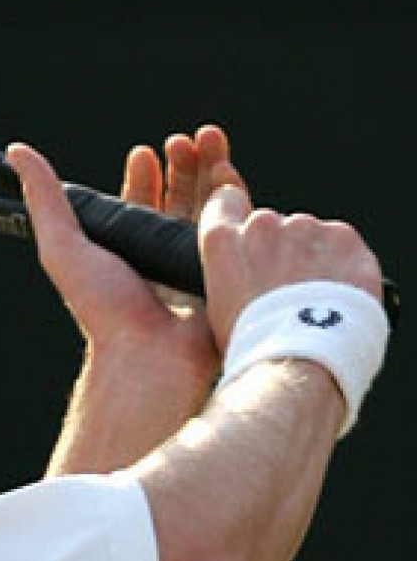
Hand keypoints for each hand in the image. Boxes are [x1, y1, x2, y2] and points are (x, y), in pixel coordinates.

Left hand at [11, 125, 242, 373]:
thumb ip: (44, 198)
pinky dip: (236, 198)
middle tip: (187, 139)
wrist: (150, 354)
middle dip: (184, 164)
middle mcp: (160, 256)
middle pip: (178, 198)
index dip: (144, 175)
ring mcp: (195, 264)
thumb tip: (16, 153)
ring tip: (209, 142)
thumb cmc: (103, 308)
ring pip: (210, 208)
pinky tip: (229, 175)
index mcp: (125, 251)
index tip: (145, 151)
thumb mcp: (63, 245)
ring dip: (210, 171)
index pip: (138, 203)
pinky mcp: (228, 272)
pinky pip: (238, 229)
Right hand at [198, 182, 383, 351]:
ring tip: (315, 297)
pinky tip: (336, 293)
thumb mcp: (217, 307)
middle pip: (273, 226)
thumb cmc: (253, 344)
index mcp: (223, 240)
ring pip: (309, 235)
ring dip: (310, 256)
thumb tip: (240, 276)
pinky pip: (342, 244)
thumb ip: (226, 274)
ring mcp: (306, 229)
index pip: (224, 202)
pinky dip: (342, 264)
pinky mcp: (344, 239)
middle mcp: (262, 225)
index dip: (234, 213)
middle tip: (285, 288)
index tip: (246, 233)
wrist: (301, 359)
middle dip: (279, 249)